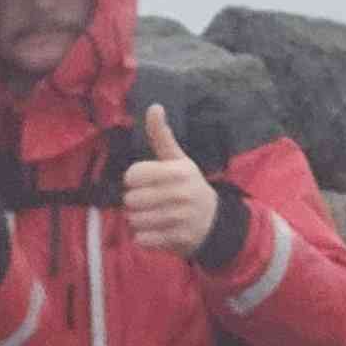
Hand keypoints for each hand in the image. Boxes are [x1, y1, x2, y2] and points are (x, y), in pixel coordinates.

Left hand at [121, 104, 220, 257]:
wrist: (214, 223)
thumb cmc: (189, 186)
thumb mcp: (178, 160)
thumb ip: (162, 136)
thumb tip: (154, 106)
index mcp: (178, 171)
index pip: (133, 175)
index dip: (133, 180)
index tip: (144, 182)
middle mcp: (180, 194)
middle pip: (130, 200)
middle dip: (135, 203)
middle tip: (149, 202)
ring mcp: (180, 218)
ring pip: (135, 221)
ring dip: (138, 221)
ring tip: (153, 217)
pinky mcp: (177, 239)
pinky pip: (142, 240)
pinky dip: (144, 238)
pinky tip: (157, 231)